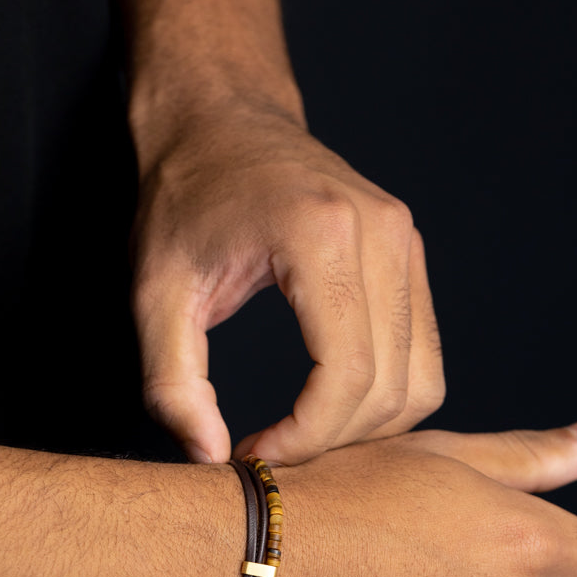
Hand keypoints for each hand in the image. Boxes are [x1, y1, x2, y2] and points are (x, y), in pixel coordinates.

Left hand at [130, 103, 443, 465]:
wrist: (220, 119)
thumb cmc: (183, 198)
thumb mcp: (155, 293)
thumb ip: (172, 382)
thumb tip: (210, 457)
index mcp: (320, 235)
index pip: (347, 376)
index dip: (305, 438)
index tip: (254, 454)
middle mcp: (381, 233)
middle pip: (389, 388)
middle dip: (330, 441)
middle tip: (270, 450)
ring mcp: (405, 241)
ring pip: (419, 382)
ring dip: (363, 428)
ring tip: (298, 431)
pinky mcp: (410, 254)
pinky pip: (421, 356)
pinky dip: (384, 397)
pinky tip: (327, 405)